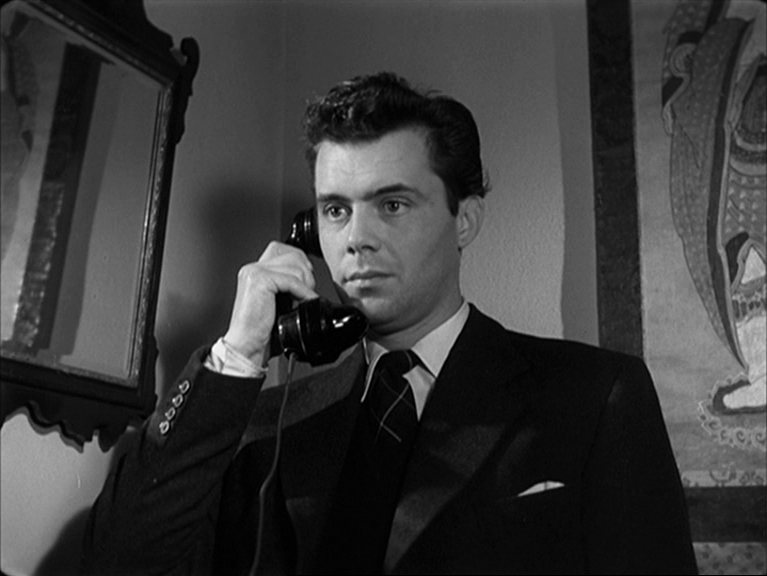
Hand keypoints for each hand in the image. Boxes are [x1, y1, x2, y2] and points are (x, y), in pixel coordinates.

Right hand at [222, 241, 317, 365]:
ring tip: (301, 301)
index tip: (306, 281)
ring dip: (305, 285)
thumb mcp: (276, 303)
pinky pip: (292, 280)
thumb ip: (286, 287)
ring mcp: (254, 272)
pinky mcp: (260, 280)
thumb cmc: (260, 332)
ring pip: (295, 266)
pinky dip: (303, 292)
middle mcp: (252, 268)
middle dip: (306, 272)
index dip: (299, 262)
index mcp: (254, 271)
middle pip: (292, 254)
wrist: (245, 347)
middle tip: (305, 293)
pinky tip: (303, 303)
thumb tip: (309, 281)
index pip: (282, 250)